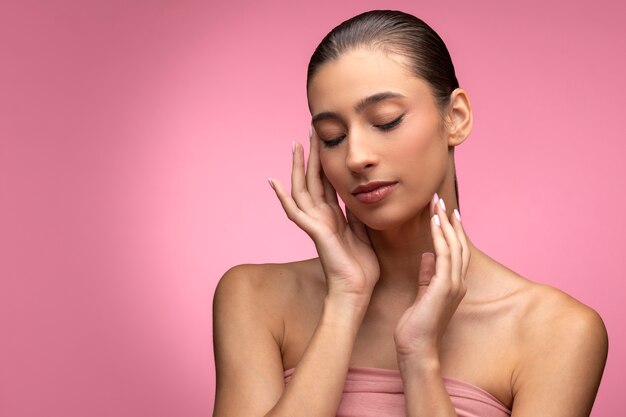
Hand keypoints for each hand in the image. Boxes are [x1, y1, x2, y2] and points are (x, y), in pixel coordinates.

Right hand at [268, 127, 379, 307]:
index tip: (326, 139)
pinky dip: (283, 197)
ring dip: (298, 167)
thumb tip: (359, 193)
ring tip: (295, 145)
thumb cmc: (362, 268)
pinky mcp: (315, 232)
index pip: (327, 182)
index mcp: (334, 216)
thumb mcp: (364, 231)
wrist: (357, 291)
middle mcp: (321, 217)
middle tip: (310, 130)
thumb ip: (357, 212)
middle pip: (313, 180)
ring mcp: (315, 224)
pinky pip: (295, 212)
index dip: (325, 161)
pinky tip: (274, 181)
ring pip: (302, 190)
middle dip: (311, 154)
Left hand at [393, 194, 469, 361]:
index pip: (455, 251)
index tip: (443, 211)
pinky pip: (444, 255)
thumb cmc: (416, 326)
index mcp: (453, 284)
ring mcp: (454, 285)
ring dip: (445, 222)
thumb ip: (427, 275)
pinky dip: (440, 236)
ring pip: (454, 245)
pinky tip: (434, 221)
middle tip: (439, 199)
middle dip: (449, 220)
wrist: (416, 349)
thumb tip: (428, 256)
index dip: (451, 230)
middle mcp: (458, 282)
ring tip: (436, 203)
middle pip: (458, 243)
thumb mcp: (422, 294)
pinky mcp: (444, 287)